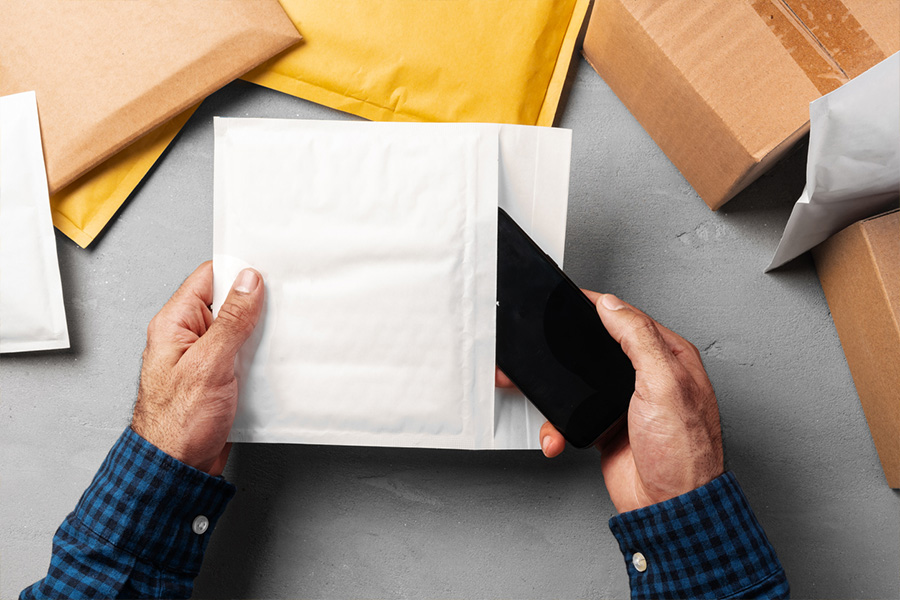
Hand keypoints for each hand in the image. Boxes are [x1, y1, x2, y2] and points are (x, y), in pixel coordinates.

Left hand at [131, 261, 263, 475]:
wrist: (178, 468)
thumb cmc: (178, 423)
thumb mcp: (209, 363)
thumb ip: (230, 320)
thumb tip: (248, 282)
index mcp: (175, 324)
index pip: (208, 278)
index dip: (238, 271)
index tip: (267, 272)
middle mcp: (187, 337)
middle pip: (226, 302)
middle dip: (255, 303)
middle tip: (282, 303)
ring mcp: (204, 358)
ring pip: (238, 329)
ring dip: (260, 332)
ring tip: (282, 333)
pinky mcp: (219, 377)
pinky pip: (243, 354)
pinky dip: (259, 355)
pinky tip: (273, 360)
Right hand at [528, 291, 723, 512]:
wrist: (669, 506)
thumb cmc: (684, 451)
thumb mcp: (664, 383)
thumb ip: (637, 339)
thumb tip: (612, 306)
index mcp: (670, 357)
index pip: (630, 319)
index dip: (601, 308)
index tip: (574, 300)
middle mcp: (649, 377)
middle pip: (599, 349)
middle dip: (567, 351)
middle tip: (544, 344)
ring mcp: (626, 403)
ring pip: (580, 383)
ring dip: (557, 393)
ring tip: (539, 392)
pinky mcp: (607, 427)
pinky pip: (573, 416)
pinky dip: (558, 426)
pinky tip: (557, 433)